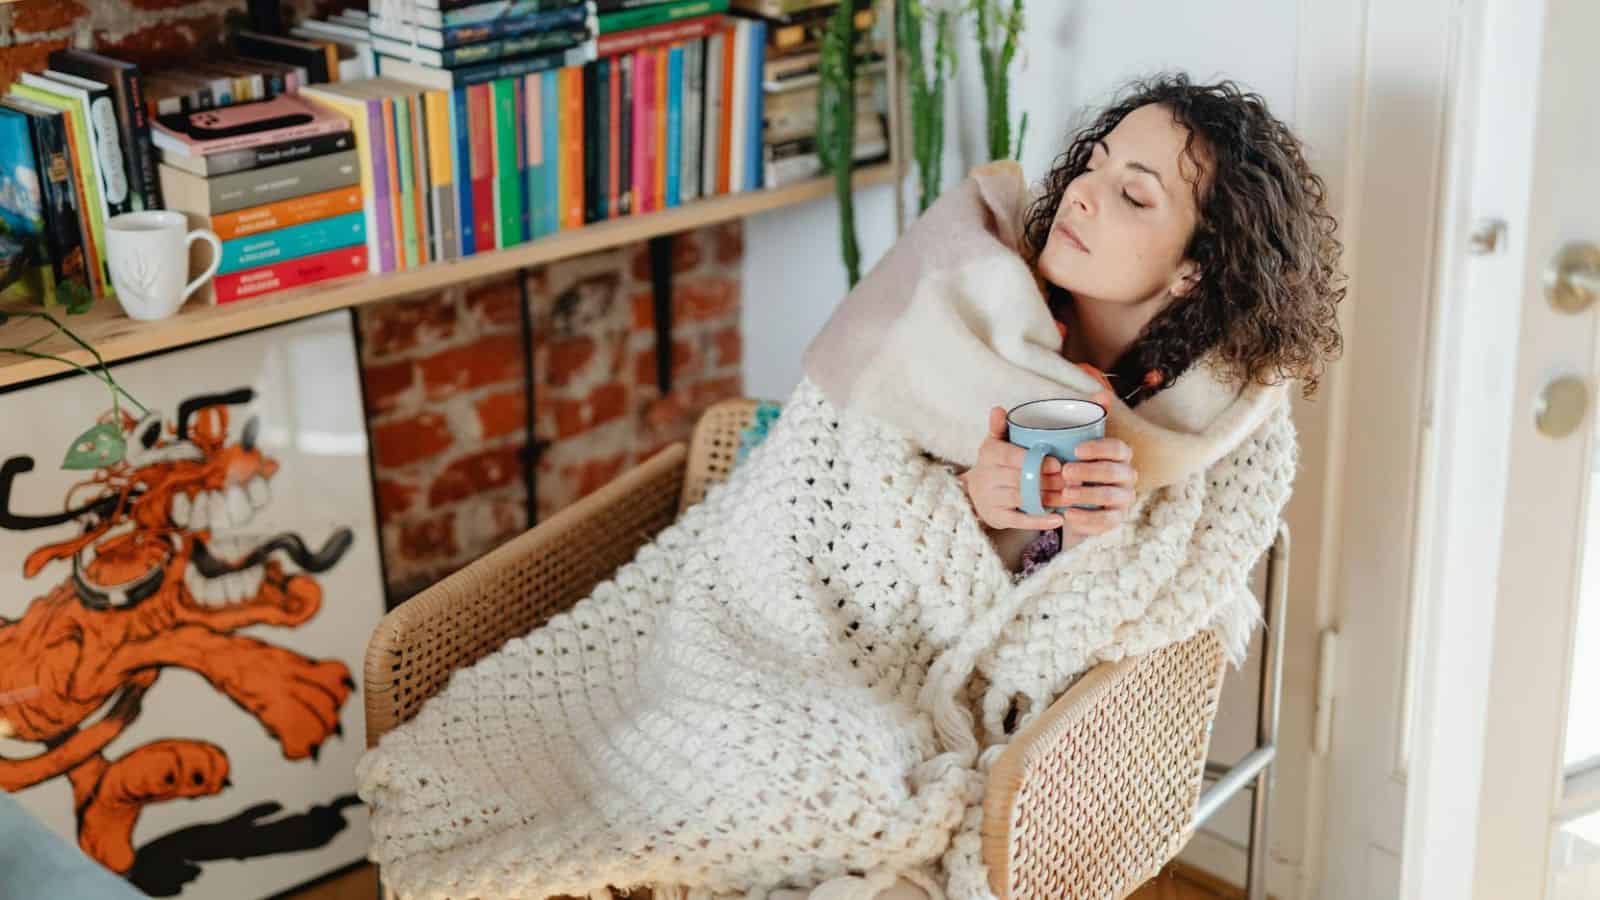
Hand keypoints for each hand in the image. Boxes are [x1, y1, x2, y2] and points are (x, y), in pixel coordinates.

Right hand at [959, 407, 1069, 530]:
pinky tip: (1059, 518)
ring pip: (1024, 500)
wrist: (973, 493)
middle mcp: (988, 478)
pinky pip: (1021, 521)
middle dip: (1048, 480)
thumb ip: (999, 426)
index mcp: (990, 455)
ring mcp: (992, 499)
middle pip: (1021, 480)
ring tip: (1072, 496)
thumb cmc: (993, 464)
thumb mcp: (994, 443)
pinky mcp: (998, 518)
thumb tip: (998, 409)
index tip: (1058, 463)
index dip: (1035, 461)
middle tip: (1073, 480)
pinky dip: (1041, 520)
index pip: (1012, 457)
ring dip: (1050, 499)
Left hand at [1059, 437, 1137, 535]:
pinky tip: (1068, 514)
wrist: (1082, 506)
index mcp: (1120, 457)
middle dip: (1087, 471)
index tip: (1076, 451)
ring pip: (1109, 495)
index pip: (1117, 448)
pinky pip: (1105, 519)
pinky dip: (1085, 517)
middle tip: (1065, 472)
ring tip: (1065, 493)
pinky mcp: (1118, 518)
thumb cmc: (1077, 475)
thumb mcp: (1075, 462)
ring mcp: (1125, 498)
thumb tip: (1049, 453)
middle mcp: (1127, 476)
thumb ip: (1068, 455)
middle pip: (1112, 471)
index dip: (1098, 448)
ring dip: (1085, 494)